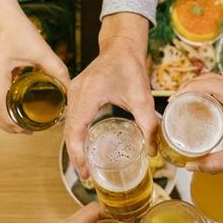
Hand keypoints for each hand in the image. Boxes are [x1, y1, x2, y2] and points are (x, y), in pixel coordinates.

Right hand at [0, 0, 70, 133]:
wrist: (4, 17)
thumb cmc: (20, 30)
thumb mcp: (41, 50)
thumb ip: (56, 69)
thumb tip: (70, 89)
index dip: (10, 122)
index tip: (24, 130)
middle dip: (7, 125)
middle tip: (26, 132)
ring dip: (3, 119)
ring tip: (21, 127)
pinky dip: (1, 109)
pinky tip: (16, 111)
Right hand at [64, 14, 156, 179]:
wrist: (121, 46)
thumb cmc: (130, 66)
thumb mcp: (142, 97)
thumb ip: (148, 125)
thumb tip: (153, 151)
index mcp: (88, 95)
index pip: (76, 131)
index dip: (78, 155)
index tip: (86, 172)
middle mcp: (75, 93)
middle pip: (69, 132)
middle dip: (76, 156)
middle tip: (87, 176)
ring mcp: (73, 92)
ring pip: (69, 126)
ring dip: (75, 146)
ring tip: (86, 167)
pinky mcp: (76, 93)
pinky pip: (72, 118)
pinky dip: (76, 135)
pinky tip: (86, 147)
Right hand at [176, 74, 222, 172]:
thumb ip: (214, 163)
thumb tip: (190, 166)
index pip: (209, 84)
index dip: (188, 89)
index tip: (174, 101)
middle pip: (211, 77)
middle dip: (190, 86)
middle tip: (175, 102)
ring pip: (219, 78)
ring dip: (200, 85)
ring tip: (186, 100)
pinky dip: (212, 87)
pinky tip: (205, 101)